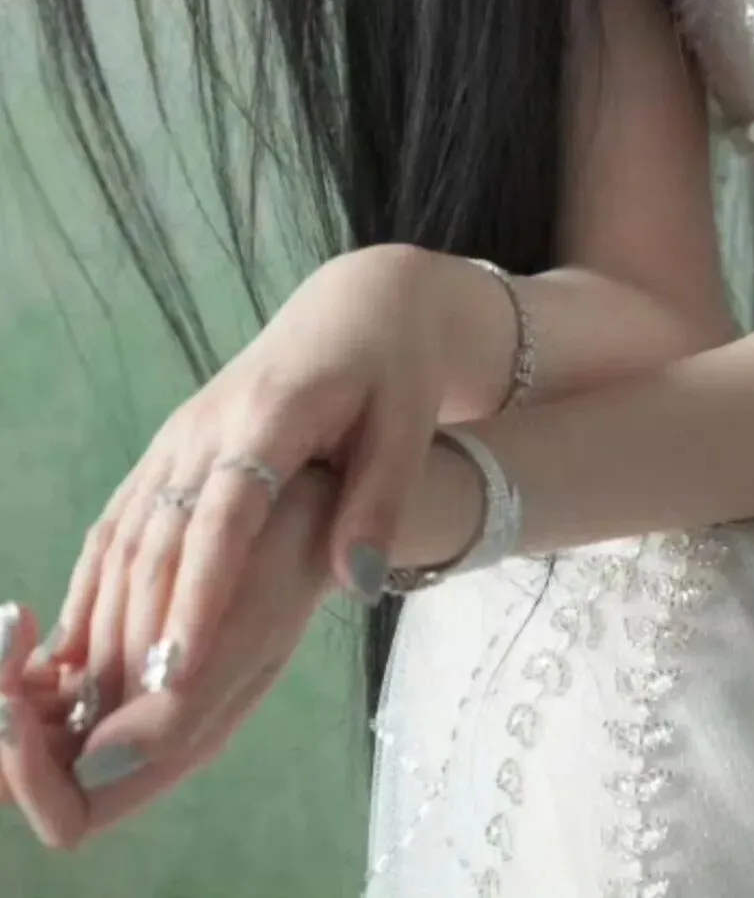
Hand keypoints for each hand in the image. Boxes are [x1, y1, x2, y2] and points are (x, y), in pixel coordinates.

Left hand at [0, 463, 337, 848]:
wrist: (316, 499)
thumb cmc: (289, 562)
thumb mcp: (255, 633)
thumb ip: (182, 714)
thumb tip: (96, 766)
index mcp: (176, 748)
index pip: (73, 809)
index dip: (31, 775)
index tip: (12, 704)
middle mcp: (146, 730)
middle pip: (44, 771)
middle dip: (5, 724)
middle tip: (6, 647)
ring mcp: (131, 687)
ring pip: (42, 723)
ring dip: (9, 687)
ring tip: (12, 625)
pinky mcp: (124, 637)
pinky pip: (54, 675)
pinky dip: (28, 662)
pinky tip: (28, 623)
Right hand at [33, 244, 451, 721]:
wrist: (357, 304)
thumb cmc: (391, 369)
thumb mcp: (406, 425)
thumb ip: (380, 502)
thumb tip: (356, 583)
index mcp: (272, 413)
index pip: (227, 516)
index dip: (200, 595)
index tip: (179, 670)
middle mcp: (208, 425)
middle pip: (163, 534)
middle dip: (141, 626)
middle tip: (125, 719)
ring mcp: (179, 435)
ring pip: (128, 531)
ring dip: (107, 613)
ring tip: (91, 702)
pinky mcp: (169, 448)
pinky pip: (121, 518)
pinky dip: (95, 581)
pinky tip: (77, 645)